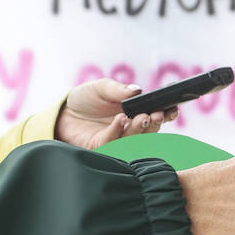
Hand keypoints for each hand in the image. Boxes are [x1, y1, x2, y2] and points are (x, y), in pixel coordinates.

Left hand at [53, 79, 176, 149]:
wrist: (63, 112)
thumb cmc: (85, 99)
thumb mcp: (101, 87)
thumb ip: (118, 89)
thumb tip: (137, 90)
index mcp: (136, 114)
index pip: (157, 117)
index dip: (167, 114)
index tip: (171, 109)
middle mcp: (130, 129)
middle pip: (149, 131)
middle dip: (154, 123)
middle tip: (153, 115)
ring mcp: (117, 140)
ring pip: (134, 140)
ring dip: (138, 129)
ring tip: (139, 117)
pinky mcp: (101, 148)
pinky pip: (113, 143)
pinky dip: (118, 131)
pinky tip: (119, 120)